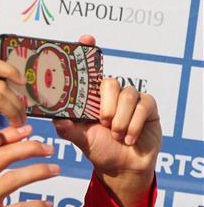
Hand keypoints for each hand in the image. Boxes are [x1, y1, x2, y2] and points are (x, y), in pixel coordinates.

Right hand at [0, 125, 58, 206]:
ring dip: (38, 172)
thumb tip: (0, 152)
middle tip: (49, 148)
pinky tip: (47, 205)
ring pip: (13, 179)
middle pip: (2, 156)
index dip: (10, 135)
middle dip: (29, 148)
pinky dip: (36, 206)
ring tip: (55, 169)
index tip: (29, 130)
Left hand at [52, 35, 159, 206]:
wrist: (122, 167)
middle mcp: (110, 93)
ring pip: (126, 95)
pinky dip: (133, 125)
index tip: (86, 39)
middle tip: (103, 123)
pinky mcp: (149, 106)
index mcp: (91, 97)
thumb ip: (69, 129)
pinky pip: (143, 106)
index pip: (90, 69)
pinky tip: (128, 138)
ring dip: (120, 120)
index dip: (88, 51)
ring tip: (116, 135)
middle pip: (109, 82)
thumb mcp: (80, 139)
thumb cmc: (99, 149)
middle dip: (105, 106)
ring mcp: (131, 98)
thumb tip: (57, 119)